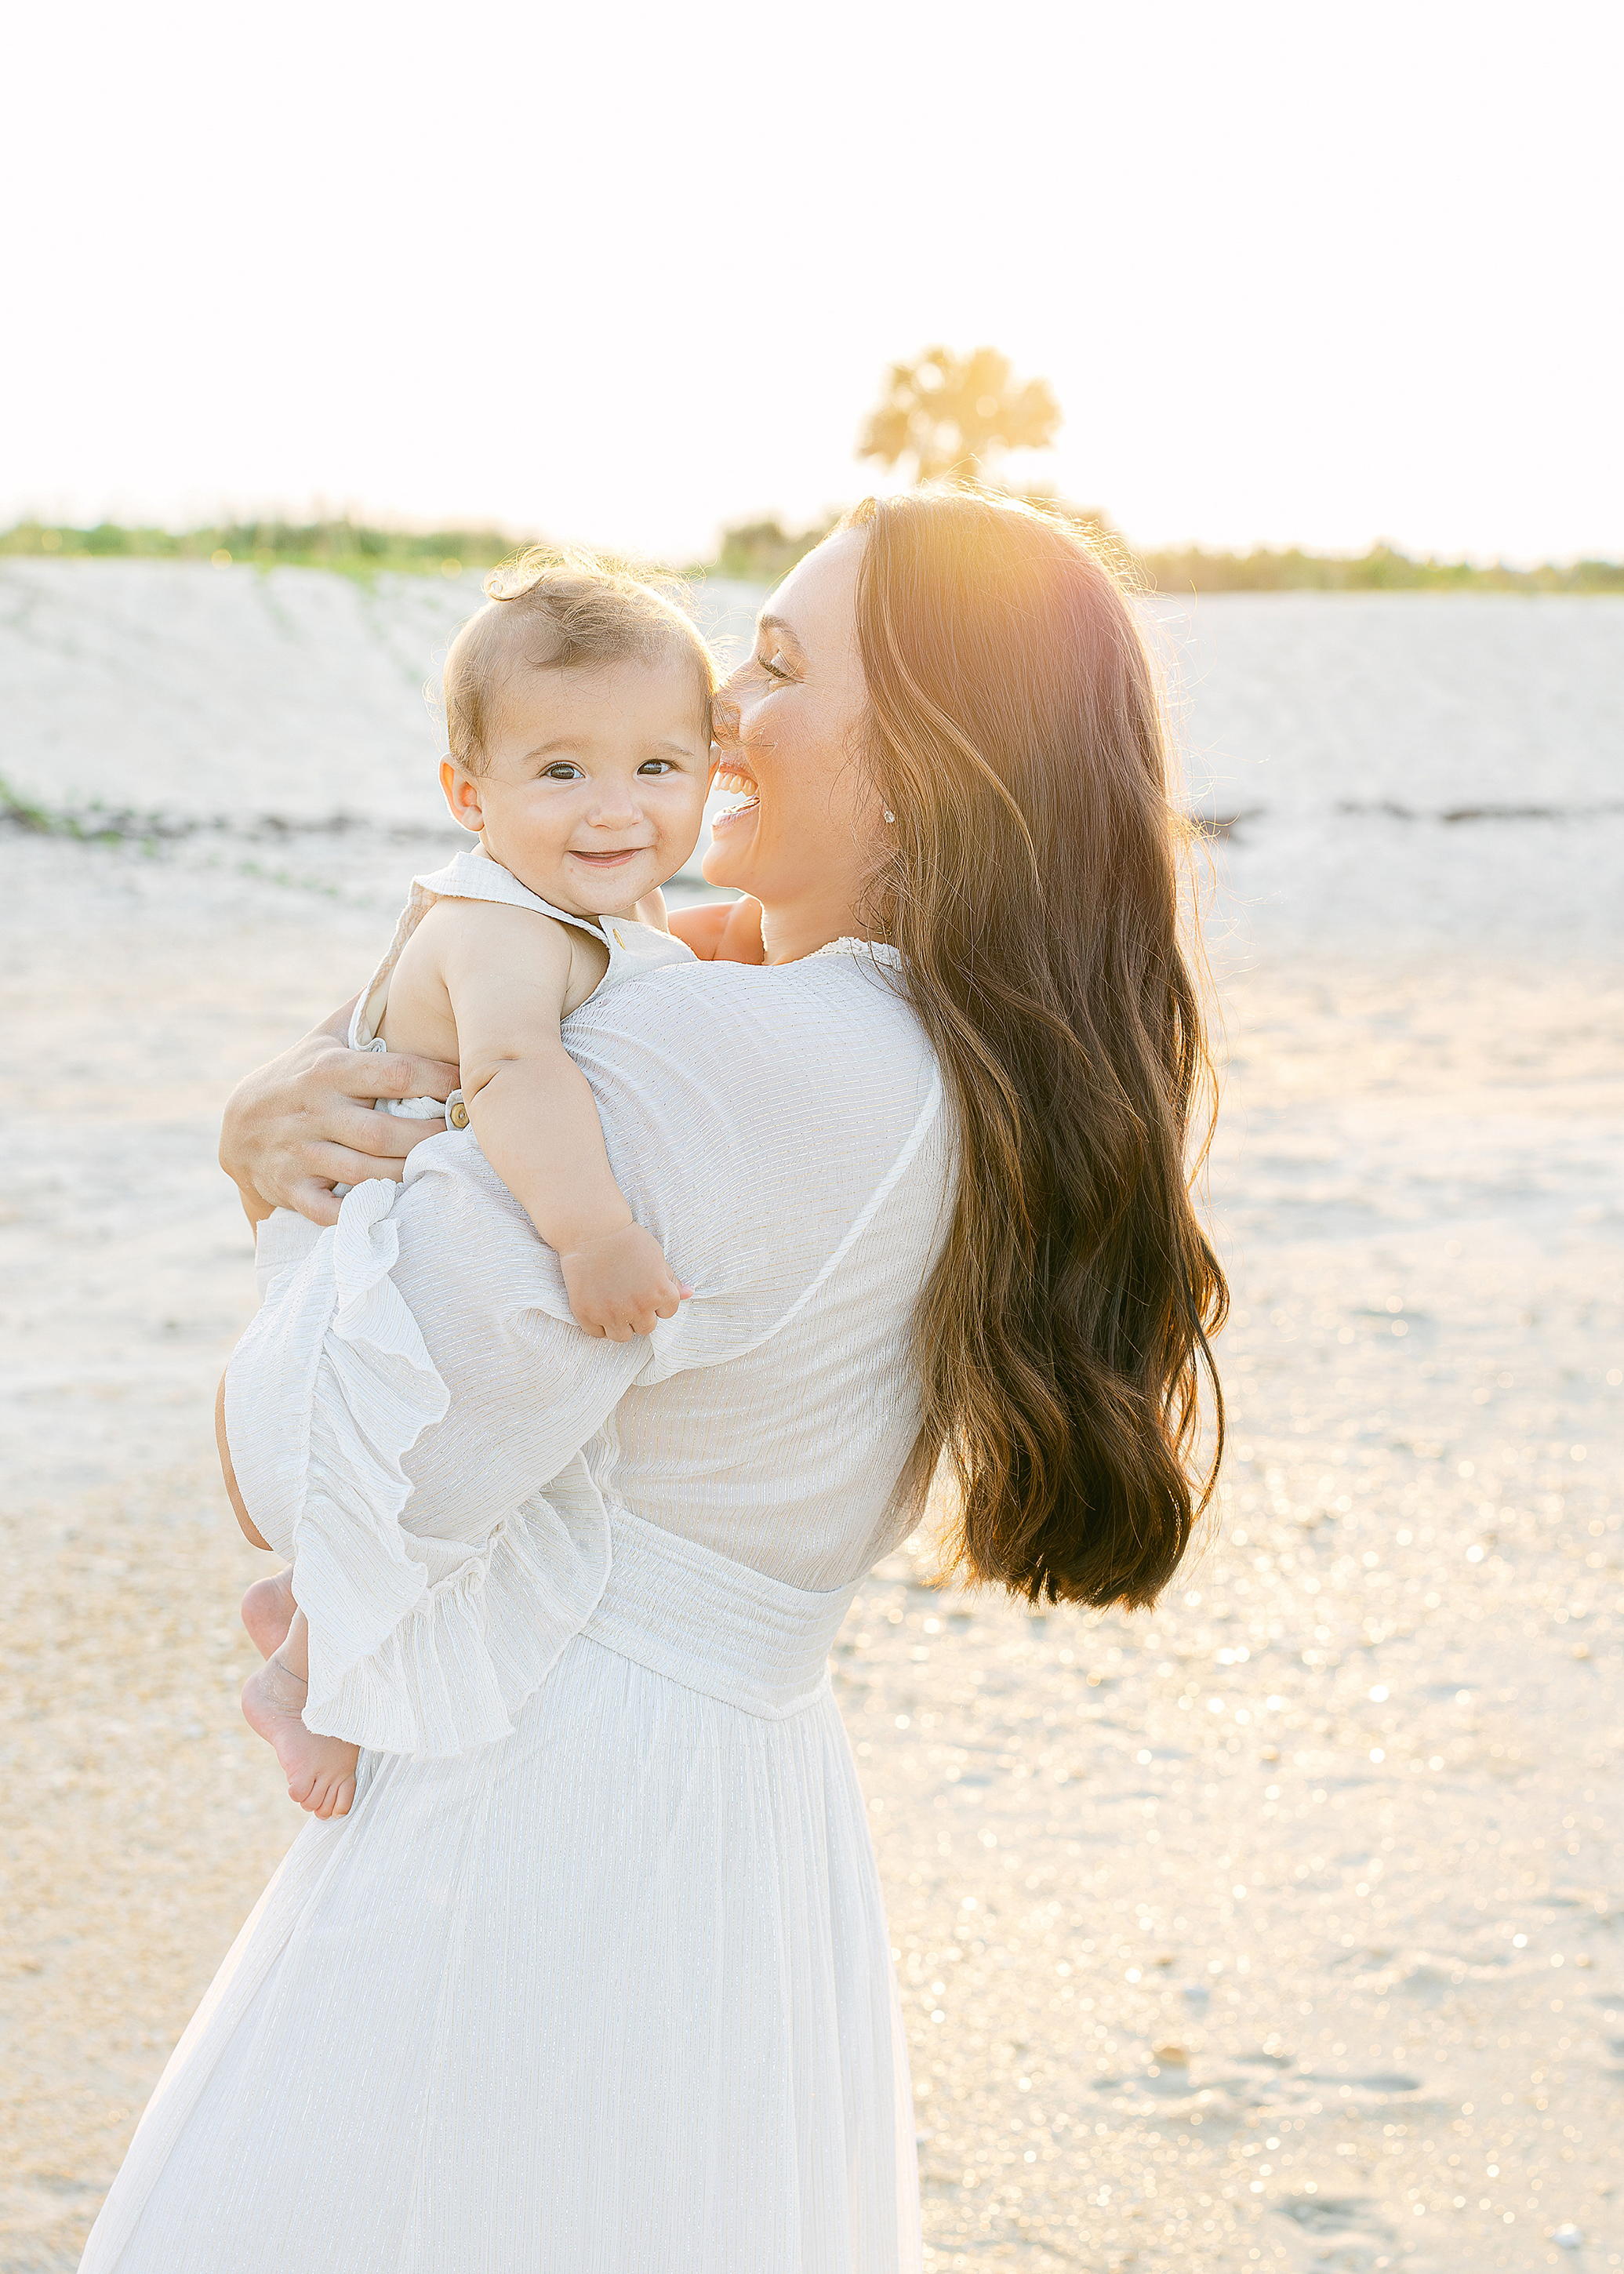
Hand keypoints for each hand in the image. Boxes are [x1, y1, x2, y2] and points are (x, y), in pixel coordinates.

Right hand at [220, 1020, 459, 1227]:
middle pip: (384, 1132)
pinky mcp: (289, 1189)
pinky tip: (396, 1205)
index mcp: (329, 1069)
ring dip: (407, 1174)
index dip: (438, 1081)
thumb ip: (365, 1011)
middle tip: (465, 1137)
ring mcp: (298, 1153)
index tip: (470, 1086)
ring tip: (440, 1168)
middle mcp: (313, 1111)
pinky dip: (362, 1213)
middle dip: (430, 1137)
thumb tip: (411, 967)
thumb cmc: (301, 1076)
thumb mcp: (325, 1037)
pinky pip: (329, 1210)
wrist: (238, 1126)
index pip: (394, 1074)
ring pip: (364, 1173)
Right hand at [560, 1223, 691, 1342]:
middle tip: (628, 1295)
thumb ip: (671, 1280)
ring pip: (623, 1336)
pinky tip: (598, 1307)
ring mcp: (611, 1313)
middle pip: (646, 1327)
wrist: (592, 1230)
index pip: (668, 1312)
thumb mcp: (657, 1256)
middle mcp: (638, 1307)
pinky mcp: (586, 1313)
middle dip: (641, 1314)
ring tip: (614, 1304)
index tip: (646, 1288)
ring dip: (621, 1324)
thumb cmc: (627, 1240)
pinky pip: (597, 1333)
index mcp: (660, 1293)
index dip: (658, 1300)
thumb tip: (689, 1293)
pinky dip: (599, 1325)